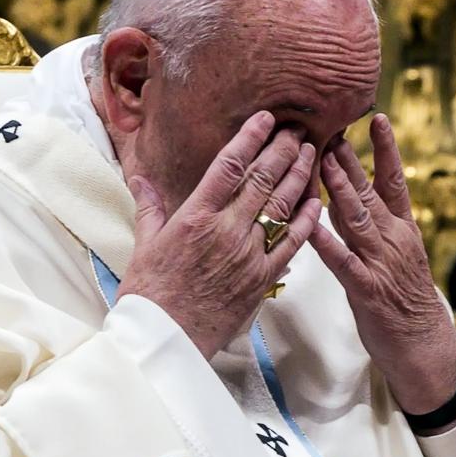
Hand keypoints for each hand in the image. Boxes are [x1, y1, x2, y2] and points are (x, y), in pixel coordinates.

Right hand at [119, 111, 321, 359]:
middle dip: (282, 150)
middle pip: (262, 179)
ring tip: (311, 153)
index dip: (250, 138)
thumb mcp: (144, 244)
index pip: (229, 166)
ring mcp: (248, 254)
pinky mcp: (261, 278)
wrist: (165, 338)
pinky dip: (306, 220)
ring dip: (299, 175)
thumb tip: (140, 178)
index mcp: (194, 216)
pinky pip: (292, 244)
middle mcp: (225, 230)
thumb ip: (149, 207)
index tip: (265, 119)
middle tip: (297, 129)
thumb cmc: (149, 293)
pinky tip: (315, 201)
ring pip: (282, 206)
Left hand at [310, 114, 455, 416]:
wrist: (424, 347)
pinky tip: (310, 225)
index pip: (395, 181)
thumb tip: (338, 194)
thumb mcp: (390, 254)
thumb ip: (366, 225)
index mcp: (402, 229)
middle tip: (331, 127)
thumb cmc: (401, 299)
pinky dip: (326, 242)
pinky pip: (343, 261)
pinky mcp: (367, 289)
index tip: (377, 118)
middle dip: (350, 159)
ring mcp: (381, 263)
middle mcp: (394, 239)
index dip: (386, 149)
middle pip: (370, 192)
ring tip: (323, 160)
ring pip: (358, 218)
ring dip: (339, 189)